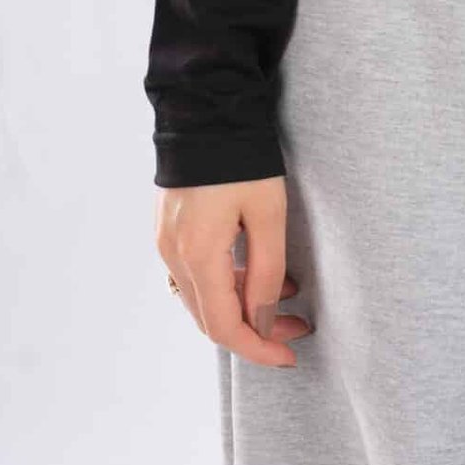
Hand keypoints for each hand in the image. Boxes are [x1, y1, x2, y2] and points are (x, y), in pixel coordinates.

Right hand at [155, 176, 313, 367]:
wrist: (205, 109)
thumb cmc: (242, 157)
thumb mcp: (268, 213)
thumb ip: (267, 272)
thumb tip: (264, 321)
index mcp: (198, 255)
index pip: (225, 327)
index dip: (258, 349)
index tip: (290, 355)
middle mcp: (173, 256)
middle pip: (211, 319)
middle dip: (256, 330)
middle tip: (297, 328)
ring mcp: (166, 242)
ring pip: (203, 298)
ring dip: (242, 306)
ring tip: (287, 296)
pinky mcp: (169, 229)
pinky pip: (195, 274)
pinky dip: (226, 283)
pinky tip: (258, 271)